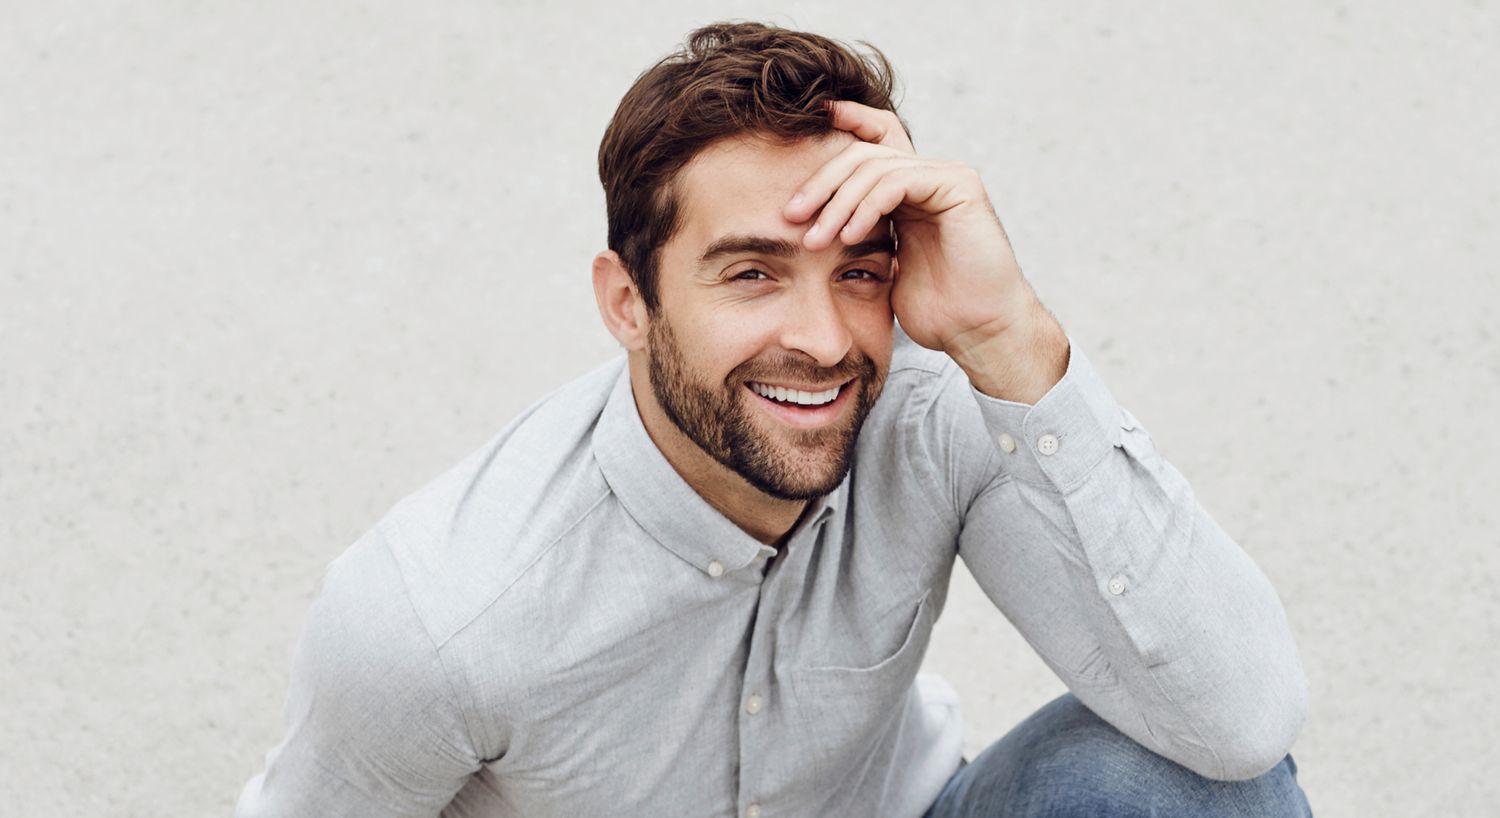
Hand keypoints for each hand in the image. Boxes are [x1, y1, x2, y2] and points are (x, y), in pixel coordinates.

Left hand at [783, 100, 1067, 401]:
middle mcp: (928, 176)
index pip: (871, 143)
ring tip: (815, 240)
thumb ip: (860, 239)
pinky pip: (898, 181)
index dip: (841, 127)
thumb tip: (808, 231)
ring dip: (837, 202)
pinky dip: (867, 205)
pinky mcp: (958, 186)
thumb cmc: (937, 311)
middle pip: (863, 152)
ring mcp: (945, 177)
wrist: (979, 332)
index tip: (794, 137)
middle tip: (790, 215)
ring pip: (875, 166)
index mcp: (909, 192)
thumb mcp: (882, 270)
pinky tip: (849, 235)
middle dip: (821, 181)